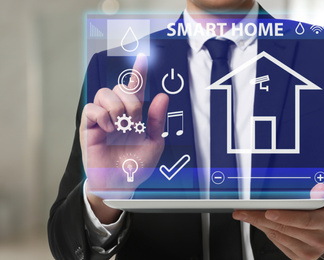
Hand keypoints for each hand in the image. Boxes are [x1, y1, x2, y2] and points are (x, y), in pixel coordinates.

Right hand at [80, 54, 168, 222]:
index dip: (138, 73)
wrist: (121, 183)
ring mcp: (103, 119)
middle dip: (130, 100)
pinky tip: (109, 128)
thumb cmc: (137, 165)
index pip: (135, 89)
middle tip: (134, 120)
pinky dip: (102, 116)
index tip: (143, 57)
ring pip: (104, 94)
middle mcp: (119, 114)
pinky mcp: (89, 127)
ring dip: (116, 108)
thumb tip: (162, 96)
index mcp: (135, 115)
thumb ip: (157, 120)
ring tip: (120, 126)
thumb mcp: (154, 143)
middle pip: (120, 87)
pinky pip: (91, 109)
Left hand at [233, 184, 323, 259]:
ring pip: (278, 235)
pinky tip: (259, 221)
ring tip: (246, 213)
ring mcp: (310, 251)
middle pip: (285, 228)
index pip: (306, 220)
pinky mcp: (300, 257)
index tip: (269, 212)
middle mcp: (320, 239)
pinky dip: (266, 230)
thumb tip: (317, 189)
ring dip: (259, 224)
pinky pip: (277, 242)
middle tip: (243, 210)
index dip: (286, 217)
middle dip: (261, 218)